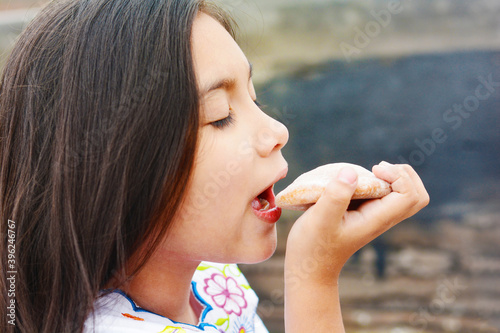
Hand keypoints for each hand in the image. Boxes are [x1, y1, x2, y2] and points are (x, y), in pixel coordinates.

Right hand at [285, 161, 428, 283]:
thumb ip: (336, 195)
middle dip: (405, 175)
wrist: (310, 267)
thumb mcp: (320, 219)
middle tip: (379, 168)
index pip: (409, 196)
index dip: (398, 176)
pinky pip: (386, 195)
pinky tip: (358, 180)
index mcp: (377, 220)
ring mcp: (375, 217)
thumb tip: (352, 171)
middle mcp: (382, 219)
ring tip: (372, 171)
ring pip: (404, 195)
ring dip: (394, 177)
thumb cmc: (313, 245)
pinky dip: (380, 182)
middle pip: (417, 197)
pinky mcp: (365, 214)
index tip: (373, 170)